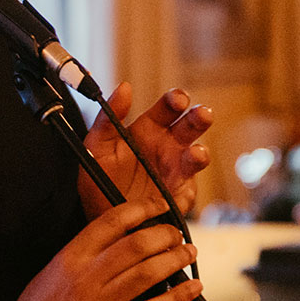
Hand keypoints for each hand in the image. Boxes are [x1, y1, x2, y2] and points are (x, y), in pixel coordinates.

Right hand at [1, 200, 201, 300]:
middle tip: (178, 234)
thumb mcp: (54, 268)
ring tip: (188, 253)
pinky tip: (192, 289)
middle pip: (137, 244)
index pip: (112, 221)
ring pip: (148, 273)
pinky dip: (177, 298)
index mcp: (71, 256)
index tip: (160, 205)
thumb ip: (85, 252)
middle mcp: (87, 276)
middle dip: (165, 235)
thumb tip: (124, 237)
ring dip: (175, 260)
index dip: (142, 208)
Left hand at [80, 83, 213, 218]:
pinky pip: (188, 194)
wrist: (100, 212)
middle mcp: (168, 147)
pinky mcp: (178, 197)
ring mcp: (176, 171)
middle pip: (191, 127)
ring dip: (200, 154)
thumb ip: (108, 118)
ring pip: (197, 158)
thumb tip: (124, 88)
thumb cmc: (100, 174)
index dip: (176, 100)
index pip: (168, 108)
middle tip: (202, 114)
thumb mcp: (97, 145)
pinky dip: (185, 194)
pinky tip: (178, 195)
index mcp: (149, 129)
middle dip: (199, 119)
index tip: (179, 100)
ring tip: (195, 154)